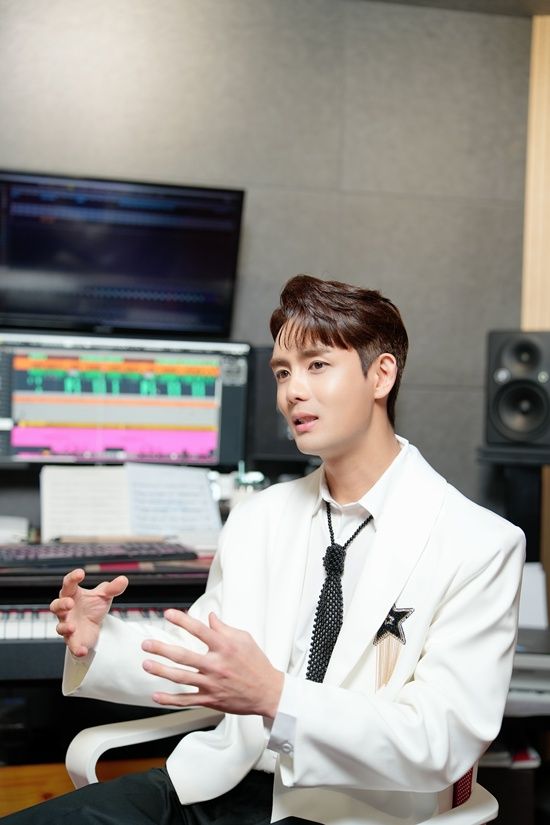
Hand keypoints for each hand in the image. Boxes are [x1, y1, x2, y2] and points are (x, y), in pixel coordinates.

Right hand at [49, 569, 128, 656]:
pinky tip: (82, 650)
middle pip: (56, 606)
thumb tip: (123, 579)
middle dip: (61, 604)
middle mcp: (66, 610)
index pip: (68, 584)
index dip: (72, 578)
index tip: (80, 573)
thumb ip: (113, 588)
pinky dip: (76, 648)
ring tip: (72, 627)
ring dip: (64, 627)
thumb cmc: (93, 607)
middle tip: (69, 603)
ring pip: (60, 627)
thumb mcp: (104, 596)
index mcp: (72, 594)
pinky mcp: (73, 640)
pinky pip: (71, 645)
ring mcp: (68, 625)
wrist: (94, 626)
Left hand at [141, 610, 283, 718]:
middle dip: (162, 649)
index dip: (182, 620)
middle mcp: (216, 665)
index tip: (168, 614)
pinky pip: (186, 701)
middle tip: (146, 644)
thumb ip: (224, 628)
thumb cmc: (256, 663)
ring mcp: (212, 684)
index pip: (199, 630)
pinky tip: (156, 696)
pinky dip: (170, 700)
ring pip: (181, 678)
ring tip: (146, 664)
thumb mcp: (244, 639)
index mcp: (225, 647)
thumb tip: (209, 617)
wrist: (268, 692)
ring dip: (161, 671)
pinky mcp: (210, 700)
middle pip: (183, 656)